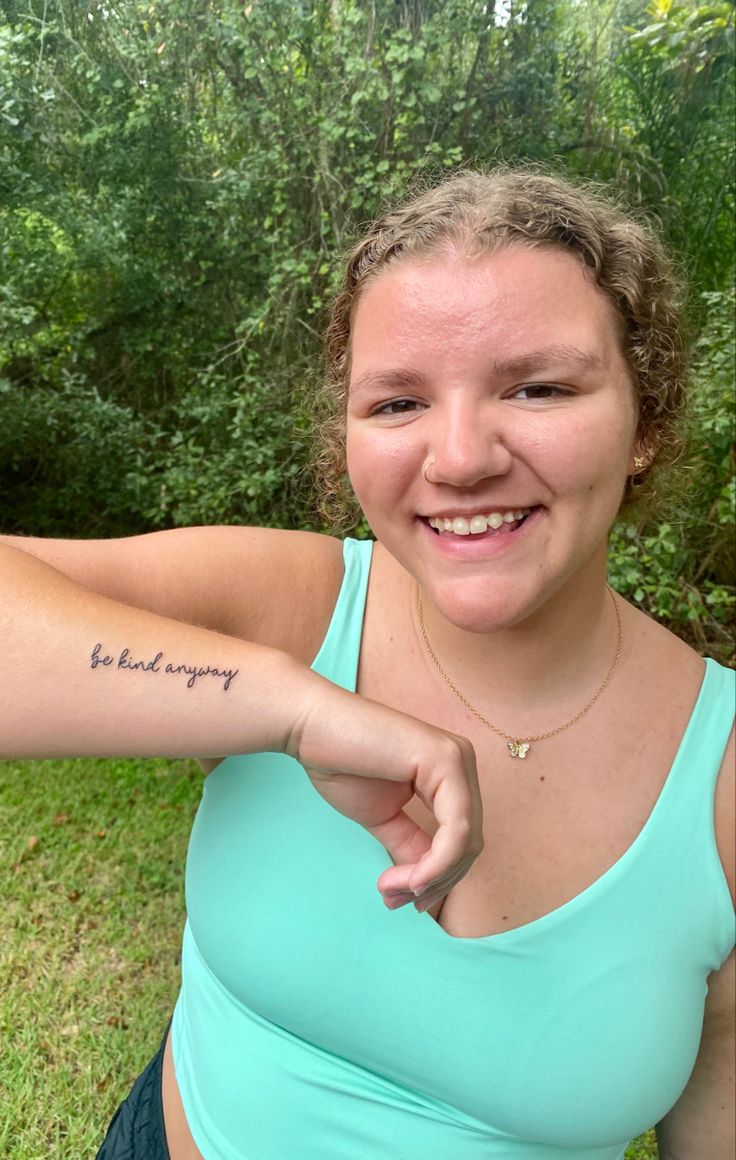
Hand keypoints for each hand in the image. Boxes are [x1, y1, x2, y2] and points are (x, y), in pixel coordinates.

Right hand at [290, 681, 482, 913]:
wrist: (311, 728)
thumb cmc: (341, 764)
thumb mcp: (384, 817)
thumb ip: (410, 845)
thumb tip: (426, 884)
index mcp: (449, 774)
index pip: (462, 839)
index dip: (437, 877)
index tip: (399, 900)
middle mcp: (462, 762)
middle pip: (470, 844)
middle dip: (434, 883)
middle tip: (395, 902)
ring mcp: (457, 759)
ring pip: (468, 842)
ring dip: (431, 878)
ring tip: (392, 890)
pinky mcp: (445, 761)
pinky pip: (457, 830)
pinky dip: (435, 864)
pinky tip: (407, 879)